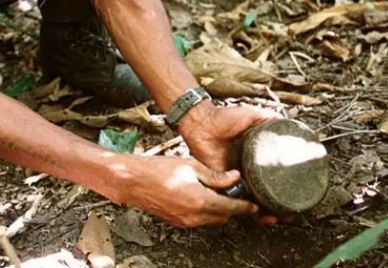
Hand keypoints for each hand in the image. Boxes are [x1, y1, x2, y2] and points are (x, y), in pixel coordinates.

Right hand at [118, 155, 260, 227]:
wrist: (133, 181)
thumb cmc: (157, 169)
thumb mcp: (191, 166)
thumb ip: (215, 175)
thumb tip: (234, 178)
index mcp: (200, 200)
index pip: (231, 208)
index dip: (245, 207)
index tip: (254, 206)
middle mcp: (194, 216)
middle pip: (223, 217)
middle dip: (232, 208)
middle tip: (236, 194)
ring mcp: (185, 221)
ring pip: (211, 220)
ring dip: (218, 210)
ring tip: (218, 193)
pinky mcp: (176, 222)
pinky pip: (198, 220)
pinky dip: (204, 212)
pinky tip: (201, 197)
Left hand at [178, 103, 294, 224]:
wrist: (201, 121)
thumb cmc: (223, 117)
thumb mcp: (250, 115)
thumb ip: (267, 118)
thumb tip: (285, 120)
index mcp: (253, 156)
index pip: (272, 176)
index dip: (284, 187)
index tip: (298, 195)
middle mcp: (245, 169)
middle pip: (263, 193)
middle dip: (276, 206)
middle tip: (289, 214)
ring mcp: (233, 177)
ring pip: (250, 200)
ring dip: (263, 211)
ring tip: (276, 217)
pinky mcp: (221, 181)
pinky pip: (232, 198)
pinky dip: (243, 206)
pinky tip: (258, 212)